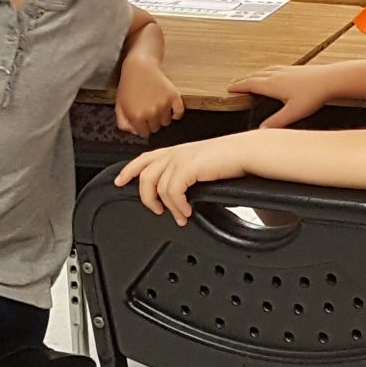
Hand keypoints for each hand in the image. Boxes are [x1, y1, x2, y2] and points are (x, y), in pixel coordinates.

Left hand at [114, 53, 184, 135]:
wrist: (140, 67)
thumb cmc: (129, 85)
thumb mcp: (119, 105)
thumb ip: (123, 123)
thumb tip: (136, 133)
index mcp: (137, 116)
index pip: (144, 133)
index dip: (142, 127)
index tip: (141, 120)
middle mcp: (151, 113)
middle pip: (156, 128)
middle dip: (151, 122)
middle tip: (148, 110)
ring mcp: (164, 105)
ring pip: (166, 122)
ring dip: (162, 117)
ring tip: (156, 106)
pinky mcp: (174, 97)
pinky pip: (179, 113)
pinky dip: (176, 114)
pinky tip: (171, 110)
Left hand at [114, 137, 248, 223]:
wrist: (247, 152)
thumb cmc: (231, 159)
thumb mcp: (202, 163)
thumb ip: (187, 173)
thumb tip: (180, 194)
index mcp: (176, 150)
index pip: (144, 158)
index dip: (128, 170)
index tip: (118, 181)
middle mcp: (174, 153)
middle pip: (143, 174)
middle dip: (145, 196)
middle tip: (154, 210)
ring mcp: (180, 159)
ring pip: (156, 186)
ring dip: (166, 207)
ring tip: (179, 216)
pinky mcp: (187, 167)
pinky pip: (171, 192)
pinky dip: (177, 206)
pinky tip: (187, 211)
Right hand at [232, 64, 338, 127]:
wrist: (331, 79)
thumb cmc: (314, 95)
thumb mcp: (293, 113)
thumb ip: (277, 122)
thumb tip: (262, 131)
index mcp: (273, 84)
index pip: (250, 84)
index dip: (238, 86)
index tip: (229, 88)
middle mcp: (277, 75)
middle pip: (255, 76)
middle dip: (244, 80)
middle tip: (235, 84)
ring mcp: (286, 70)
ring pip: (265, 70)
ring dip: (255, 74)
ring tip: (250, 78)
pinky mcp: (296, 69)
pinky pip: (276, 68)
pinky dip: (268, 71)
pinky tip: (273, 73)